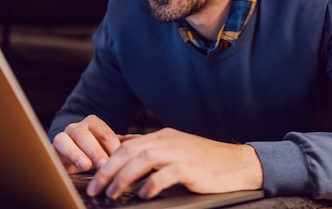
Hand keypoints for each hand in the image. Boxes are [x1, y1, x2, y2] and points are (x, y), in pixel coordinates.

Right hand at [52, 114, 124, 173]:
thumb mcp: (106, 147)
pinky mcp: (52, 146)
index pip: (105, 134)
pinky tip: (70, 165)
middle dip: (96, 151)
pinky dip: (63, 156)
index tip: (120, 161)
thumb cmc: (89, 150)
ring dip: (77, 154)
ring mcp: (63, 136)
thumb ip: (121, 143)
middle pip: (87, 137)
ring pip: (69, 141)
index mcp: (93, 124)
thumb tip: (140, 140)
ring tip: (86, 166)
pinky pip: (56, 148)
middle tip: (104, 164)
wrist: (66, 155)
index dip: (113, 148)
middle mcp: (77, 127)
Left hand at [87, 127, 262, 199]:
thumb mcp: (175, 150)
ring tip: (113, 194)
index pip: (127, 146)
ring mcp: (179, 153)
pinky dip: (152, 184)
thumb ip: (153, 151)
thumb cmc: (205, 161)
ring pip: (143, 160)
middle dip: (108, 171)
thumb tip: (125, 153)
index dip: (107, 161)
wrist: (236, 164)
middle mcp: (168, 141)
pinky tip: (144, 195)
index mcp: (162, 136)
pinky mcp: (190, 167)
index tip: (94, 178)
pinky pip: (165, 174)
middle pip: (129, 152)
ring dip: (123, 178)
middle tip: (96, 189)